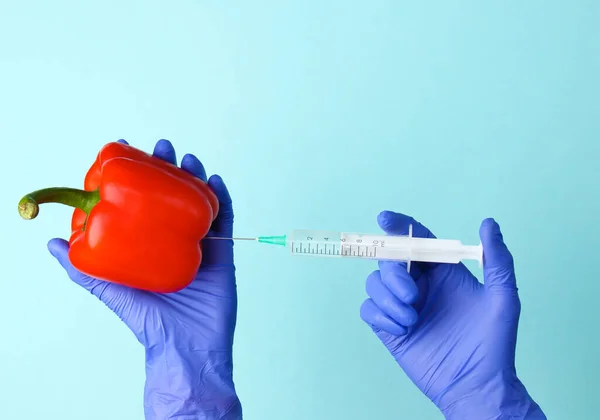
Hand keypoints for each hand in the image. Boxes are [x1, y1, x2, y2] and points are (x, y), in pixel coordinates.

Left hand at [48, 139, 241, 419]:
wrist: (184, 345)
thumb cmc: (149, 321)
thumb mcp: (110, 288)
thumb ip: (83, 267)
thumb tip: (49, 244)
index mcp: (152, 246)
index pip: (144, 202)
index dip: (138, 176)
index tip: (128, 152)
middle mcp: (176, 241)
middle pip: (174, 195)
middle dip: (169, 168)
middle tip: (162, 148)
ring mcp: (201, 246)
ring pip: (200, 203)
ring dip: (196, 177)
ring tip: (188, 159)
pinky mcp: (222, 255)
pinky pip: (225, 222)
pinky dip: (222, 200)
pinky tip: (215, 182)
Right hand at [360, 211, 545, 419]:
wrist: (476, 384)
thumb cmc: (493, 342)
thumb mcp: (502, 297)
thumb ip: (497, 260)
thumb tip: (489, 223)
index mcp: (442, 271)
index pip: (416, 239)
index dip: (399, 225)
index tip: (384, 219)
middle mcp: (419, 284)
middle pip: (389, 260)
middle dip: (394, 273)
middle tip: (413, 295)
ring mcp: (401, 305)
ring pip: (374, 283)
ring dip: (388, 299)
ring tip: (412, 320)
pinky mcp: (388, 327)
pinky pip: (368, 309)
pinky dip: (381, 316)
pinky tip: (403, 330)